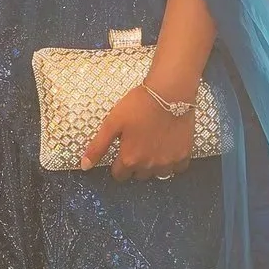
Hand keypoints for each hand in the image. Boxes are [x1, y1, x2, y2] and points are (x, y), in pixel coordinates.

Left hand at [80, 85, 195, 181]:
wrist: (169, 93)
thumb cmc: (138, 105)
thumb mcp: (112, 123)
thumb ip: (98, 147)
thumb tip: (84, 166)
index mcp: (130, 159)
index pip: (120, 175)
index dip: (118, 164)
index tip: (122, 150)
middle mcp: (149, 166)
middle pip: (139, 175)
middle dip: (135, 164)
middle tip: (137, 143)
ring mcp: (168, 162)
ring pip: (157, 174)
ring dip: (153, 165)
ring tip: (152, 145)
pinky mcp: (184, 155)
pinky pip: (177, 168)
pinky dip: (172, 162)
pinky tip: (168, 147)